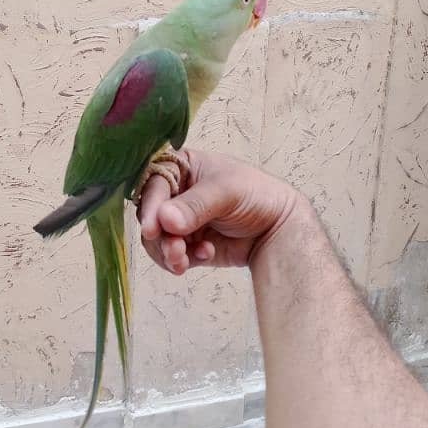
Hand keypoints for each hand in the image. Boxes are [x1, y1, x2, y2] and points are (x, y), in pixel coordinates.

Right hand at [137, 148, 302, 274]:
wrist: (278, 228)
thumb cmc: (255, 194)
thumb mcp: (226, 191)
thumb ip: (195, 205)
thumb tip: (165, 219)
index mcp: (182, 167)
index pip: (154, 184)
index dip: (150, 206)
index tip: (153, 228)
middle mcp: (176, 193)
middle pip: (150, 215)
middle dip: (160, 236)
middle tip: (175, 250)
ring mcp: (180, 220)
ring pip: (157, 240)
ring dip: (168, 252)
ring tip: (185, 259)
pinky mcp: (187, 245)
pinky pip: (171, 256)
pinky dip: (183, 260)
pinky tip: (207, 253)